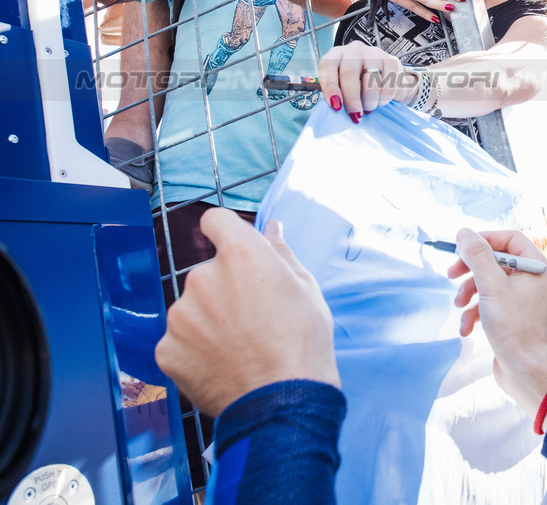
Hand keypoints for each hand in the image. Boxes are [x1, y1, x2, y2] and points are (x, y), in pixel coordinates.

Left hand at [155, 211, 338, 417]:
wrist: (282, 400)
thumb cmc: (303, 341)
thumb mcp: (305, 288)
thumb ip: (280, 253)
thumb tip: (272, 228)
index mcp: (239, 254)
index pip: (216, 221)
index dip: (226, 233)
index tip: (237, 252)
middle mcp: (201, 277)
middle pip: (207, 272)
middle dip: (224, 288)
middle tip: (252, 319)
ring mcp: (180, 314)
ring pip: (192, 308)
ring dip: (208, 320)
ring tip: (238, 348)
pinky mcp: (166, 349)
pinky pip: (179, 340)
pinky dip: (195, 350)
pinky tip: (221, 365)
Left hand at [316, 42, 417, 121]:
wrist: (386, 80)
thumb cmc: (359, 85)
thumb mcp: (343, 86)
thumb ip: (337, 93)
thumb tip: (336, 107)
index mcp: (337, 54)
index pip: (328, 65)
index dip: (329, 86)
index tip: (336, 105)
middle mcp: (354, 49)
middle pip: (349, 72)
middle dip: (351, 98)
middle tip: (355, 114)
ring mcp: (374, 53)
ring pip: (370, 79)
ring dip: (369, 100)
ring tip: (369, 107)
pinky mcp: (392, 61)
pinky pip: (388, 83)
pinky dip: (384, 98)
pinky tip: (381, 101)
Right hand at [448, 228, 546, 421]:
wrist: (526, 372)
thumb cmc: (515, 329)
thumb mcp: (491, 287)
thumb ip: (477, 257)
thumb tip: (464, 232)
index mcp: (536, 266)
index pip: (508, 238)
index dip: (483, 240)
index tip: (460, 248)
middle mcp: (532, 279)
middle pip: (495, 260)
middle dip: (470, 269)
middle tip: (450, 274)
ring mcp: (522, 298)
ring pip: (488, 283)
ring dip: (469, 294)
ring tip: (459, 307)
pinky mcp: (512, 316)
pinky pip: (489, 304)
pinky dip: (475, 312)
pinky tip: (467, 328)